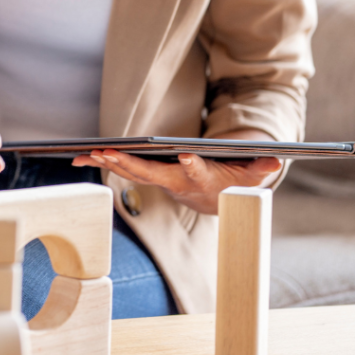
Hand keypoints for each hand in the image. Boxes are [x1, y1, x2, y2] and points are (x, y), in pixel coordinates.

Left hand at [72, 147, 281, 215]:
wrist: (219, 202)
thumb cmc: (236, 182)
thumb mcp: (253, 176)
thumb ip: (262, 168)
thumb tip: (276, 158)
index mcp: (202, 180)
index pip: (196, 172)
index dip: (192, 164)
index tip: (185, 154)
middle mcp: (177, 182)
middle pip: (152, 174)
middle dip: (132, 165)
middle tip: (111, 154)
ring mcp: (160, 181)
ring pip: (132, 172)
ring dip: (111, 163)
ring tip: (88, 152)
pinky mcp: (148, 176)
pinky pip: (122, 169)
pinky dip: (103, 164)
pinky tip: (78, 157)